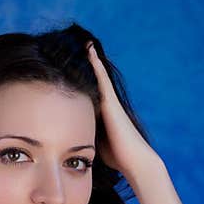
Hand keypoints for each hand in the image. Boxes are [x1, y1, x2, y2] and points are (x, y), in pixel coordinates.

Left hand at [85, 41, 160, 177]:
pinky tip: (88, 50)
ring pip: (98, 76)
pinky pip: (101, 77)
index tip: (72, 71)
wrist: (134, 160)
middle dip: (87, 66)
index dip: (81, 83)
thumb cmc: (117, 157)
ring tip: (84, 43)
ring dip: (92, 60)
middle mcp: (107, 105)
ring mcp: (110, 102)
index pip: (89, 95)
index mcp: (101, 115)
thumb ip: (85, 136)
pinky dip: (95, 64)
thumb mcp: (95, 144)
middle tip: (78, 47)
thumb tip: (69, 141)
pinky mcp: (111, 101)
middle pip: (94, 82)